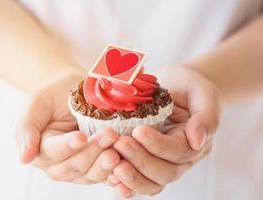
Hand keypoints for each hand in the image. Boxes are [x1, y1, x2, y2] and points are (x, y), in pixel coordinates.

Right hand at [16, 74, 120, 183]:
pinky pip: (106, 176)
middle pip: (73, 167)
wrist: (74, 91)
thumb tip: (24, 158)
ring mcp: (80, 166)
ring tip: (117, 152)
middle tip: (109, 135)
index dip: (67, 147)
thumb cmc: (55, 94)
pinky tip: (125, 172)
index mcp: (41, 149)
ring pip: (90, 175)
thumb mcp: (37, 103)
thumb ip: (26, 129)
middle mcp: (59, 162)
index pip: (53, 152)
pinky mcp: (97, 164)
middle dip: (92, 153)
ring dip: (105, 166)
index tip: (80, 136)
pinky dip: (115, 177)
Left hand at [106, 66, 220, 197]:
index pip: (179, 152)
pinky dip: (124, 183)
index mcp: (194, 142)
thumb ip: (206, 115)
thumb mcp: (203, 93)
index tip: (139, 131)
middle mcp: (179, 159)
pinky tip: (111, 177)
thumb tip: (197, 140)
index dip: (159, 145)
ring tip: (112, 163)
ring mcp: (161, 162)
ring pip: (151, 183)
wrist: (173, 85)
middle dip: (141, 161)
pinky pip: (137, 180)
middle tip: (120, 144)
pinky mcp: (145, 161)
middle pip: (164, 173)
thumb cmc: (188, 86)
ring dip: (131, 177)